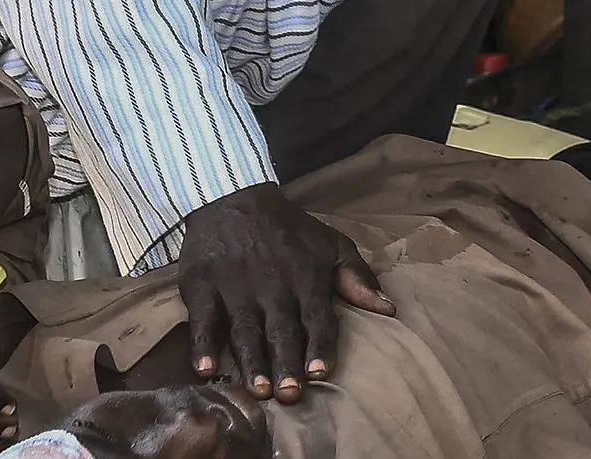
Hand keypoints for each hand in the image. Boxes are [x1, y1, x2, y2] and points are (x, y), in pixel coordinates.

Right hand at [178, 183, 395, 402]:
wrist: (232, 195)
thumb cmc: (288, 229)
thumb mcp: (330, 244)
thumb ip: (358, 277)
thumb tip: (389, 310)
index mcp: (306, 280)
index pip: (317, 319)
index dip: (319, 346)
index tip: (321, 373)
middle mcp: (272, 287)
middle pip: (281, 331)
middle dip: (286, 363)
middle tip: (290, 394)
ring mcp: (235, 287)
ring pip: (245, 330)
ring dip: (251, 361)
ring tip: (258, 390)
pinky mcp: (202, 285)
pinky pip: (202, 318)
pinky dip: (202, 343)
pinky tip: (204, 369)